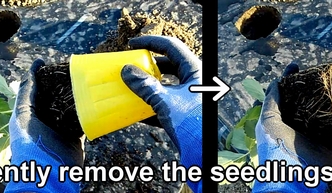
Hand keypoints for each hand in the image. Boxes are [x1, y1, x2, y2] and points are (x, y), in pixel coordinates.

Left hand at [5, 59, 83, 191]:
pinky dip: (89, 112)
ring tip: (86, 81)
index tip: (48, 61)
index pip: (35, 89)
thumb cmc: (31, 144)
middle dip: (62, 83)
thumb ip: (26, 94)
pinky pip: (84, 120)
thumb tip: (30, 71)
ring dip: (78, 96)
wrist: (49, 173)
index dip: (40, 75)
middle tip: (73, 69)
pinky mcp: (76, 136)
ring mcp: (61, 128)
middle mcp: (46, 119)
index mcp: (30, 113)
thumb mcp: (24, 116)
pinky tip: (95, 101)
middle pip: (55, 96)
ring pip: (71, 106)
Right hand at [120, 35, 201, 191]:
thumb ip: (145, 86)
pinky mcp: (187, 112)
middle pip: (169, 65)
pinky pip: (166, 102)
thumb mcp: (164, 102)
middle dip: (148, 65)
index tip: (132, 44)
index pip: (172, 47)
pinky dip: (152, 104)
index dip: (151, 43)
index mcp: (195, 71)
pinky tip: (136, 111)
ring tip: (131, 87)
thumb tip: (126, 71)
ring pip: (167, 84)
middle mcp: (195, 81)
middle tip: (131, 65)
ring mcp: (192, 97)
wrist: (205, 152)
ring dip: (148, 85)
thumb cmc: (192, 124)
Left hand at [253, 63, 331, 191]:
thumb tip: (275, 82)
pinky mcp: (328, 142)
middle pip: (307, 100)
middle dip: (314, 86)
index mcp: (282, 118)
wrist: (293, 177)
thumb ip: (270, 102)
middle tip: (323, 71)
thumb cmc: (275, 147)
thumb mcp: (267, 122)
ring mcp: (313, 133)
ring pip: (324, 111)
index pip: (286, 94)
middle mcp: (298, 123)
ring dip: (331, 98)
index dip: (290, 79)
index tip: (296, 65)